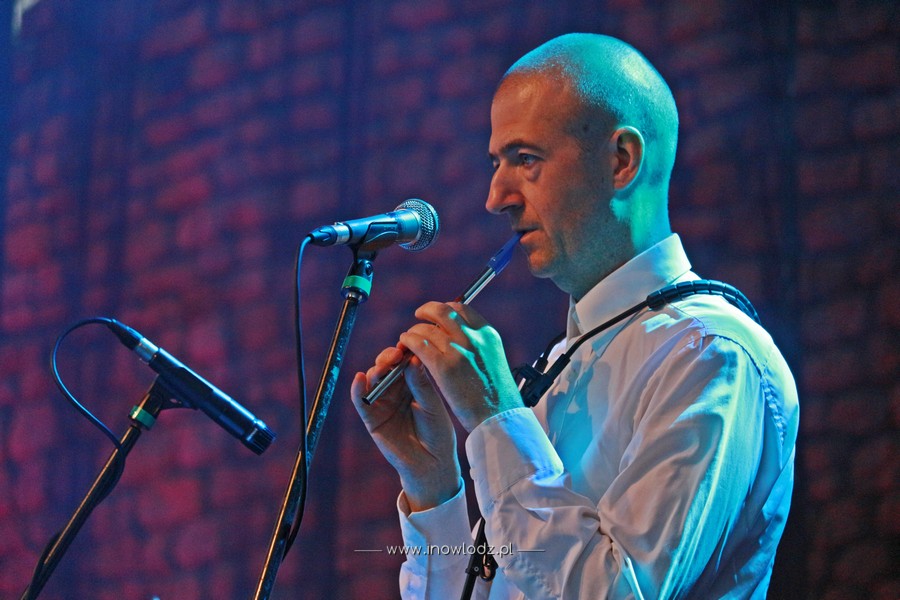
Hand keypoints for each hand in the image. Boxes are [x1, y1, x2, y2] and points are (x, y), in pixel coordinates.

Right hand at [351, 346, 460, 511]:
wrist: (432, 463)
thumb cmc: (437, 433)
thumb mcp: (433, 406)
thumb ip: (421, 385)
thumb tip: (412, 359)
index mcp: (414, 383)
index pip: (404, 361)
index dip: (404, 351)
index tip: (407, 343)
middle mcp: (396, 389)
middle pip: (386, 366)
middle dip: (388, 357)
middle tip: (396, 353)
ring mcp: (383, 403)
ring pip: (372, 379)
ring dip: (376, 370)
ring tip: (383, 367)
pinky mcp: (372, 418)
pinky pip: (361, 401)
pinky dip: (357, 389)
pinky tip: (359, 378)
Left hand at [399, 302, 521, 431]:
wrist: (499, 417)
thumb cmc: (496, 395)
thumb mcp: (492, 360)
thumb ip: (477, 345)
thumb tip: (456, 336)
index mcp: (487, 334)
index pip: (460, 308)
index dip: (445, 309)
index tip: (437, 317)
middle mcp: (473, 337)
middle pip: (442, 311)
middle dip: (427, 312)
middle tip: (419, 317)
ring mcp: (458, 350)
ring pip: (426, 329)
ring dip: (415, 331)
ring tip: (409, 339)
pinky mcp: (443, 366)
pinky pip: (419, 345)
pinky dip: (409, 342)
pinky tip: (406, 346)